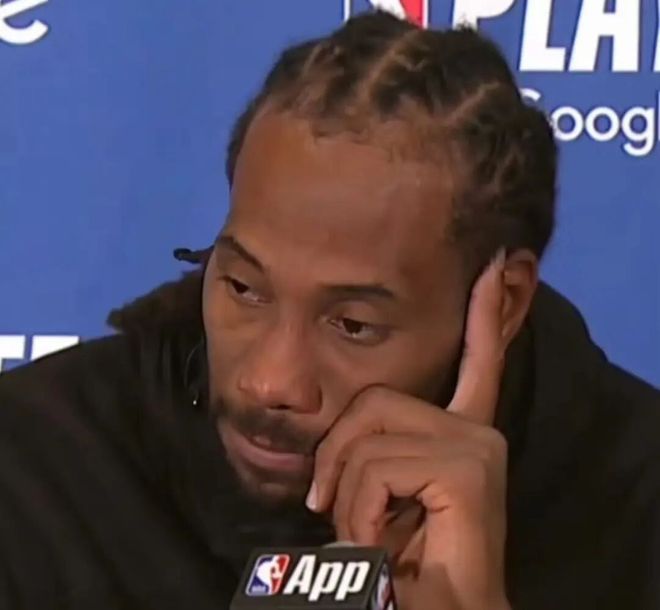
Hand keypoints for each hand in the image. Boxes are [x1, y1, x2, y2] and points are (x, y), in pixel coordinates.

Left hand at [306, 251, 510, 609]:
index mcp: (460, 433)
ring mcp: (476, 446)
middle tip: (329, 503)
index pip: (473, 362)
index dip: (482, 315)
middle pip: (374, 400)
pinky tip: (382, 537)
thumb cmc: (405, 562)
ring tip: (364, 531)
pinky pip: (377, 466)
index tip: (493, 266)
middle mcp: (475, 431)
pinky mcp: (468, 468)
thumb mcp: (376, 493)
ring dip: (346, 494)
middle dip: (335, 453)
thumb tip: (341, 438)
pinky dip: (359, 509)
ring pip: (368, 436)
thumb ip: (372, 451)